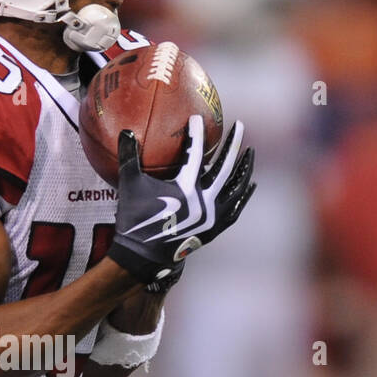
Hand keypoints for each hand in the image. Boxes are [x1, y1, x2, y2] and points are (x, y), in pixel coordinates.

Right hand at [106, 115, 255, 287]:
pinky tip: (250, 184)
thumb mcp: (128, 186)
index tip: (198, 118)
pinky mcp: (215, 228)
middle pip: (225, 168)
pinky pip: (235, 208)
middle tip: (240, 125)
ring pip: (236, 188)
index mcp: (185, 189)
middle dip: (234, 144)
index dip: (196, 134)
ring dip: (244, 168)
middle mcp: (204, 202)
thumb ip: (128, 157)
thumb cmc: (134, 219)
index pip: (196, 154)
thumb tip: (125, 130)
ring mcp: (212, 217)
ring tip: (250, 152)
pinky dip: (243, 195)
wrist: (143, 258)